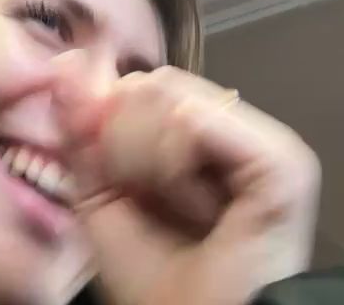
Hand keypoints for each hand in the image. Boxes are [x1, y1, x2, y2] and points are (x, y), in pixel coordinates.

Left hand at [55, 64, 320, 304]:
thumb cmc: (154, 283)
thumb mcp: (97, 191)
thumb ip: (79, 125)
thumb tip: (63, 61)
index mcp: (196, 130)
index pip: (139, 83)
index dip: (106, 121)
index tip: (109, 175)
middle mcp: (232, 127)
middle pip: (149, 84)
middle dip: (125, 146)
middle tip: (150, 200)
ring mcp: (261, 138)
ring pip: (165, 96)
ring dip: (147, 159)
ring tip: (176, 206)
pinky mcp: (279, 158)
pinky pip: (191, 121)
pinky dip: (172, 165)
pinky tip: (194, 205)